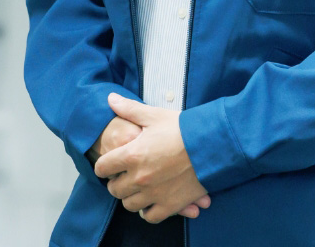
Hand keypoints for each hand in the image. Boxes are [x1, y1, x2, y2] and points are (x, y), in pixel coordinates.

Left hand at [93, 94, 209, 222]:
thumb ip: (129, 109)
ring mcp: (153, 194)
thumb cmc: (183, 128)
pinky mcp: (169, 205)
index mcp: (132, 155)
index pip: (103, 167)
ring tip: (139, 186)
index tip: (110, 163)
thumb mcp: (154, 115)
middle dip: (117, 181)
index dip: (104, 165)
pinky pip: (149, 216)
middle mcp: (139, 178)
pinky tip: (151, 199)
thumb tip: (110, 98)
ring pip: (129, 205)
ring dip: (131, 196)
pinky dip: (147, 210)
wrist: (211, 144)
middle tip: (126, 174)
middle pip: (114, 190)